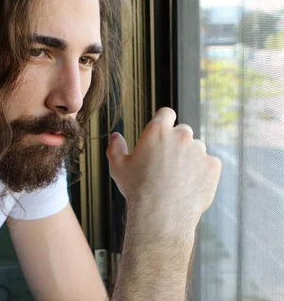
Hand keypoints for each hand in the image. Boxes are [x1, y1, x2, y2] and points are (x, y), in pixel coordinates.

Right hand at [106, 107, 221, 236]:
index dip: (164, 121)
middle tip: (167, 161)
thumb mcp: (118, 166)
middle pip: (183, 130)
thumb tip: (115, 136)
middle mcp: (181, 136)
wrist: (161, 214)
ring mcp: (199, 150)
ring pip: (197, 147)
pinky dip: (202, 170)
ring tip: (178, 177)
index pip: (166, 113)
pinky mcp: (213, 166)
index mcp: (157, 131)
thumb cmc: (137, 189)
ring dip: (190, 156)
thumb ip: (115, 147)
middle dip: (176, 141)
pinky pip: (209, 163)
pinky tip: (189, 184)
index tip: (162, 131)